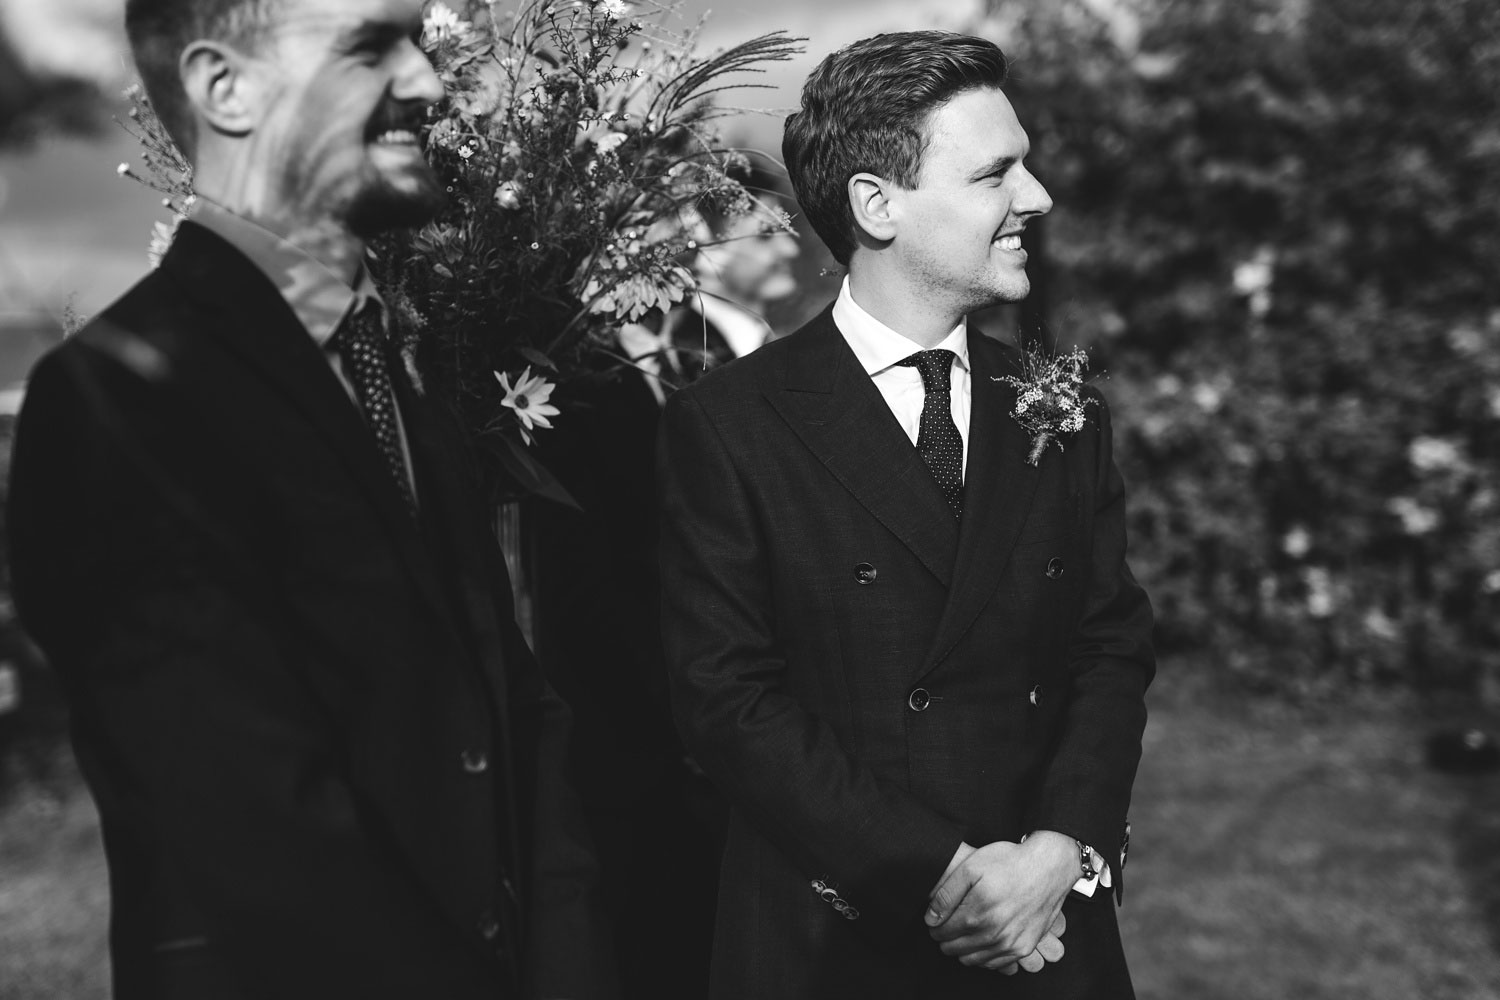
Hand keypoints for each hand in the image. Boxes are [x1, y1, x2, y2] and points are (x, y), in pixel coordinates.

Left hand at [924, 832, 1077, 968]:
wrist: (1049, 867)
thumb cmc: (1010, 862)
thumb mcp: (971, 866)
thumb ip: (946, 894)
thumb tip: (931, 918)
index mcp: (978, 913)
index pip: (941, 932)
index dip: (934, 925)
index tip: (936, 918)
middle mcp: (994, 933)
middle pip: (954, 948)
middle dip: (945, 937)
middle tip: (948, 923)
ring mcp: (1010, 943)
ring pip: (971, 960)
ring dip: (962, 948)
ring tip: (963, 930)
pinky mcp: (1024, 948)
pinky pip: (994, 963)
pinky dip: (982, 955)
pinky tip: (981, 938)